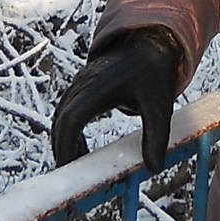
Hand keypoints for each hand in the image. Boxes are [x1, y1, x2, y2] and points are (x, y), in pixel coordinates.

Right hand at [51, 28, 183, 170]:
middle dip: (61, 149)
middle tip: (71, 178)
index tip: (69, 170)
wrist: (150, 42)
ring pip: (61, 117)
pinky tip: (82, 151)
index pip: (71, 120)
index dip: (66, 146)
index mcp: (97, 88)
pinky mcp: (82, 87)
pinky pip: (68, 113)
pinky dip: (70, 133)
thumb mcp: (159, 105)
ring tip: (77, 168)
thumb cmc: (154, 71)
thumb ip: (156, 137)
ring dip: (64, 142)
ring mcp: (79, 85)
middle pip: (60, 121)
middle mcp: (82, 85)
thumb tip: (154, 169)